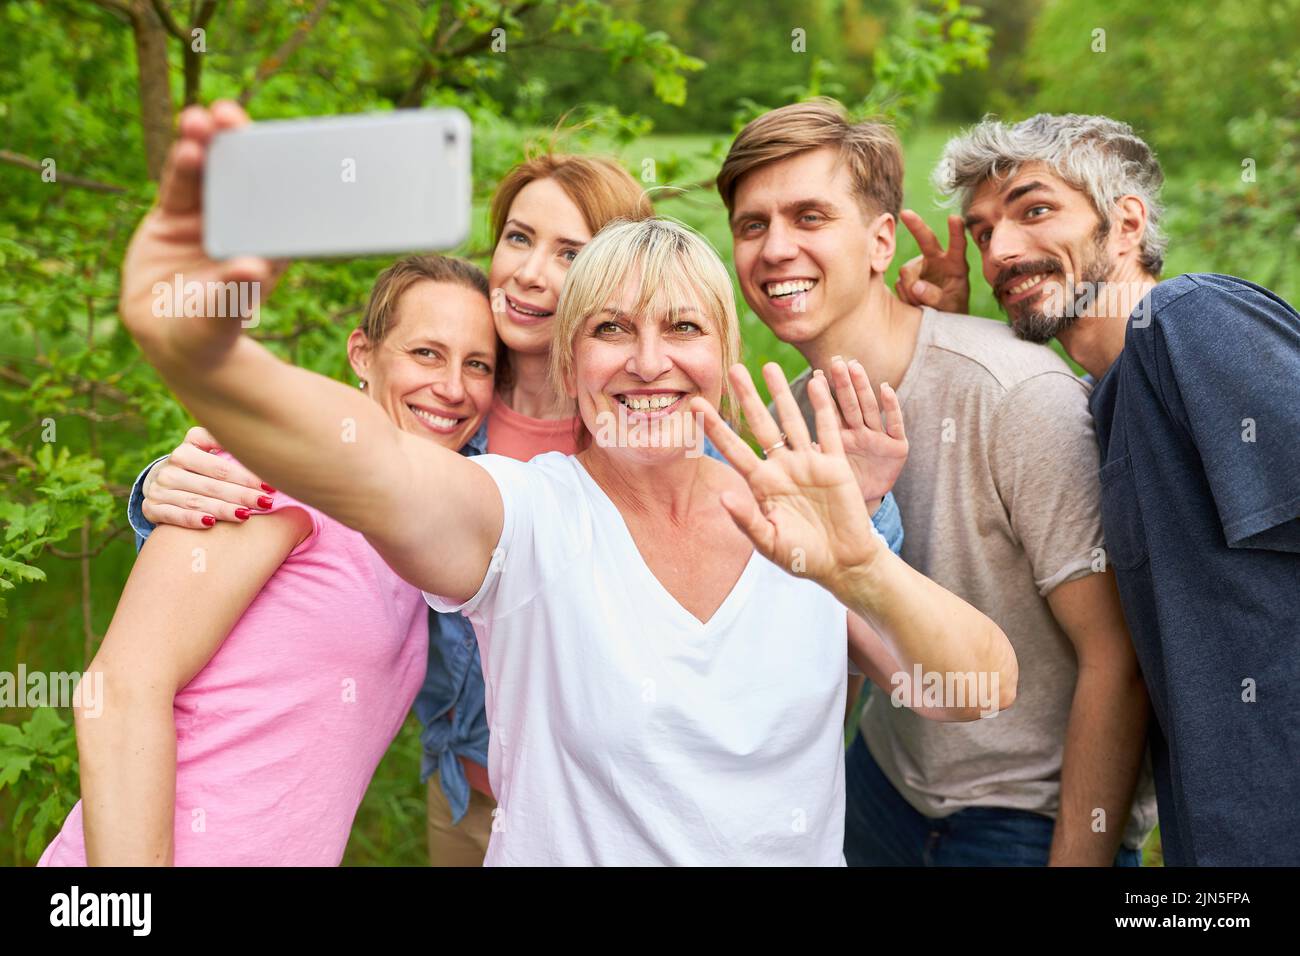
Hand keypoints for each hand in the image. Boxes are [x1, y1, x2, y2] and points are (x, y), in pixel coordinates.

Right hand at [118, 101, 285, 362]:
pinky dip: (182, 164)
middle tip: (232, 115)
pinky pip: (180, 184)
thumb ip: (236, 291)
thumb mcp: (224, 314)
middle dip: (238, 142)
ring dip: (205, 143)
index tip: (279, 141)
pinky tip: (185, 145)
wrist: (177, 343)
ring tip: (200, 120)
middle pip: (242, 173)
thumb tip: (251, 266)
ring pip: (208, 172)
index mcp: (268, 241)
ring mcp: (208, 216)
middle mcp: (241, 222)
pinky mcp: (175, 216)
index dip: (277, 166)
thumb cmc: (213, 331)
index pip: (277, 196)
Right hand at [141, 426, 276, 529]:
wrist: (162, 484)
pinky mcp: (151, 509)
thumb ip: (228, 445)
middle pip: (212, 484)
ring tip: (246, 515)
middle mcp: (170, 468)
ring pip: (196, 501)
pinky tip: (211, 523)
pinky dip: (192, 519)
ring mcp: (159, 489)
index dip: (246, 475)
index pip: (220, 466)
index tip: (270, 485)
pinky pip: (173, 515)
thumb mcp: (208, 449)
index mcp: (186, 450)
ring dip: (222, 509)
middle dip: (242, 495)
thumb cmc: (198, 467)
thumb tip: (260, 442)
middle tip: (266, 503)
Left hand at [691, 363, 883, 592]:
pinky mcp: (835, 465)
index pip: (734, 449)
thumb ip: (747, 520)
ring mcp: (809, 463)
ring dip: (781, 393)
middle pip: (761, 424)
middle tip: (732, 368)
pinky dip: (823, 407)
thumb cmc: (802, 557)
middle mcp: (782, 467)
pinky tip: (815, 382)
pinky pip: (828, 430)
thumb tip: (723, 495)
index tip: (696, 405)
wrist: (843, 563)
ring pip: (792, 419)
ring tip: (769, 365)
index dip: (716, 427)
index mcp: (762, 485)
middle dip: (747, 397)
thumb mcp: (770, 542)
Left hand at [819, 356, 906, 504]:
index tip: (816, 375)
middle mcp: (858, 434)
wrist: (863, 511)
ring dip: (863, 388)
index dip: (824, 394)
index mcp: (839, 438)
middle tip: (836, 362)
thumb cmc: (839, 493)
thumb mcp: (822, 475)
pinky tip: (886, 389)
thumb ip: (806, 457)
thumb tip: (781, 439)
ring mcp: (878, 439)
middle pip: (850, 405)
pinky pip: (895, 425)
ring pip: (870, 409)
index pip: (830, 412)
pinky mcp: (897, 447)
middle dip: (843, 384)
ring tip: (855, 367)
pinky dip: (892, 408)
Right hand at [894, 210, 970, 314]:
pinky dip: (905, 295)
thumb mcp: (949, 307)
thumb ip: (935, 298)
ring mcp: (921, 266)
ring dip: (911, 291)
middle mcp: (938, 260)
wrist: (941, 317)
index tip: (954, 218)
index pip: (957, 246)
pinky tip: (914, 302)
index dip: (956, 232)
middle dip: (916, 226)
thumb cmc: (952, 310)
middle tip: (905, 213)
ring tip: (923, 305)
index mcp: (956, 265)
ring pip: (907, 272)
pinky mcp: (908, 275)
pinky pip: (900, 283)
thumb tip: (916, 286)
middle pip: (926, 240)